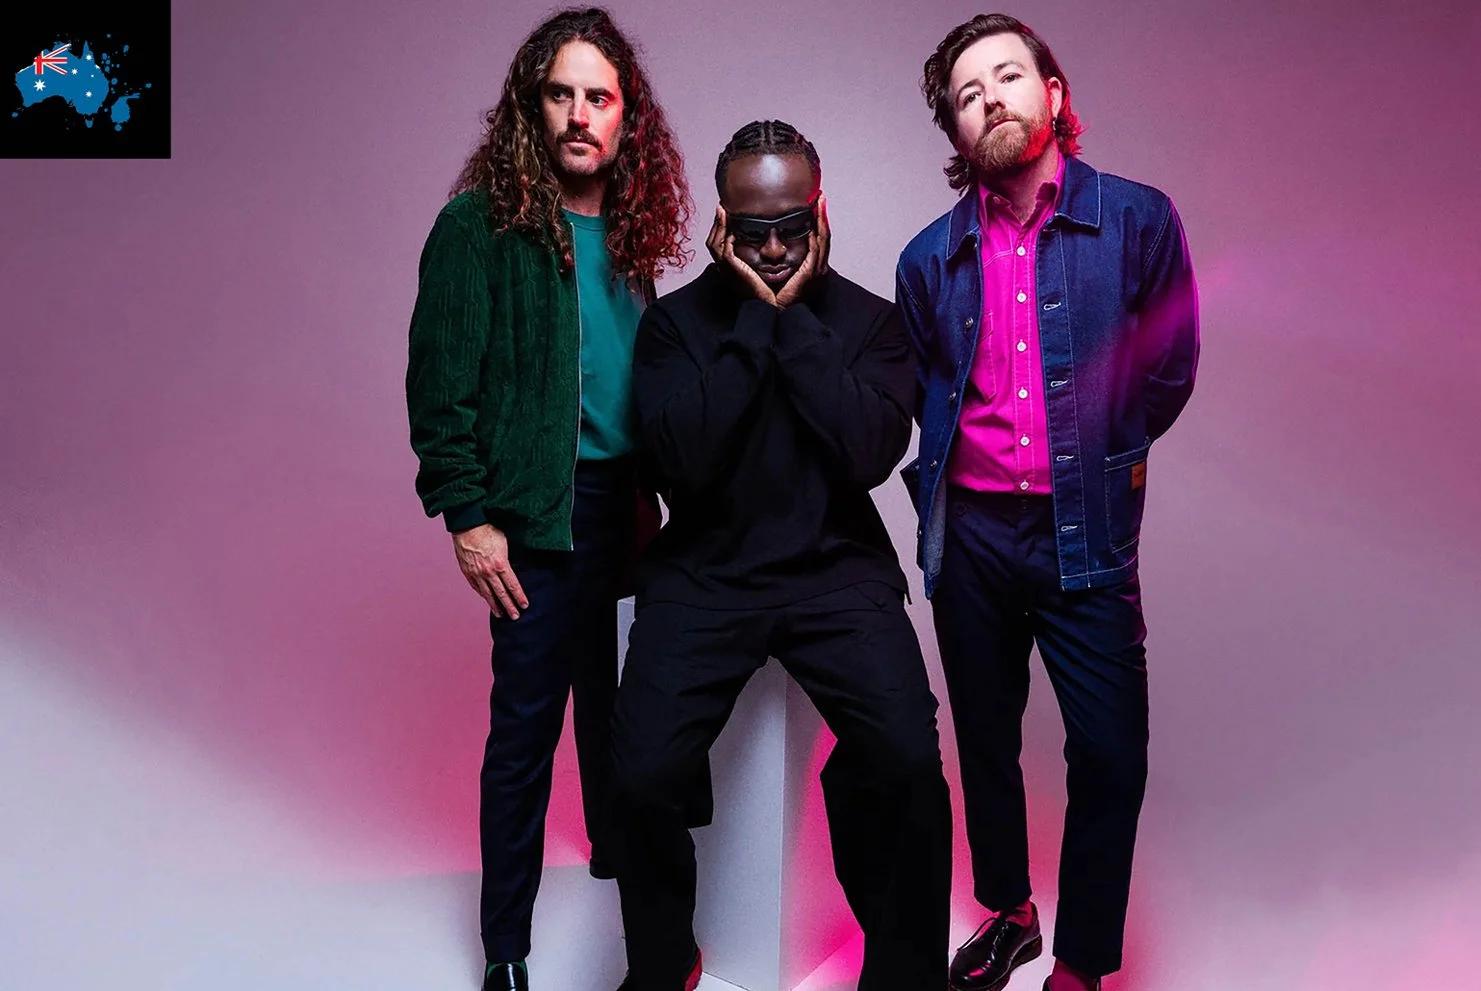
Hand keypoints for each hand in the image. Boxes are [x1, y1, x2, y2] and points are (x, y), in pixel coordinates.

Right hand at [452, 523, 528, 618]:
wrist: (467, 524)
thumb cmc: (488, 529)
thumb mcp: (506, 542)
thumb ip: (510, 556)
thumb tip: (518, 564)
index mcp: (501, 564)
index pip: (513, 586)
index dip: (519, 597)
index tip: (524, 606)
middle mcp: (488, 572)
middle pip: (501, 594)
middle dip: (509, 607)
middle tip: (515, 617)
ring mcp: (476, 573)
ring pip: (487, 594)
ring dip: (495, 605)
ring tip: (500, 614)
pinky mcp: (467, 571)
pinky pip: (476, 587)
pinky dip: (483, 595)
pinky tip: (487, 599)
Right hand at [706, 205, 776, 305]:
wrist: (771, 306)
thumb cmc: (772, 290)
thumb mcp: (766, 268)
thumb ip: (764, 256)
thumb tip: (772, 237)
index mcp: (732, 267)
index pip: (720, 244)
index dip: (721, 228)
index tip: (727, 213)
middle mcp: (726, 268)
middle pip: (713, 241)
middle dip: (716, 223)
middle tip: (722, 207)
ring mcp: (728, 270)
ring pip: (714, 243)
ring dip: (718, 225)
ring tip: (722, 210)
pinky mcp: (733, 271)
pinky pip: (724, 251)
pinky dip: (725, 237)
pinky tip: (731, 226)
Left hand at [775, 193, 829, 307]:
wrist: (772, 312)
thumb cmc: (770, 294)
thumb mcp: (772, 270)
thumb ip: (771, 255)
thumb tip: (760, 238)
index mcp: (808, 266)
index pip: (814, 239)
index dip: (816, 221)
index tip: (813, 204)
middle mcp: (816, 266)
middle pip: (822, 236)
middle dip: (822, 215)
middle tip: (820, 197)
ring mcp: (816, 270)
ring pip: (823, 239)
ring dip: (823, 219)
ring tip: (820, 202)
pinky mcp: (812, 272)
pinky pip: (817, 248)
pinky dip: (818, 232)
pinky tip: (817, 219)